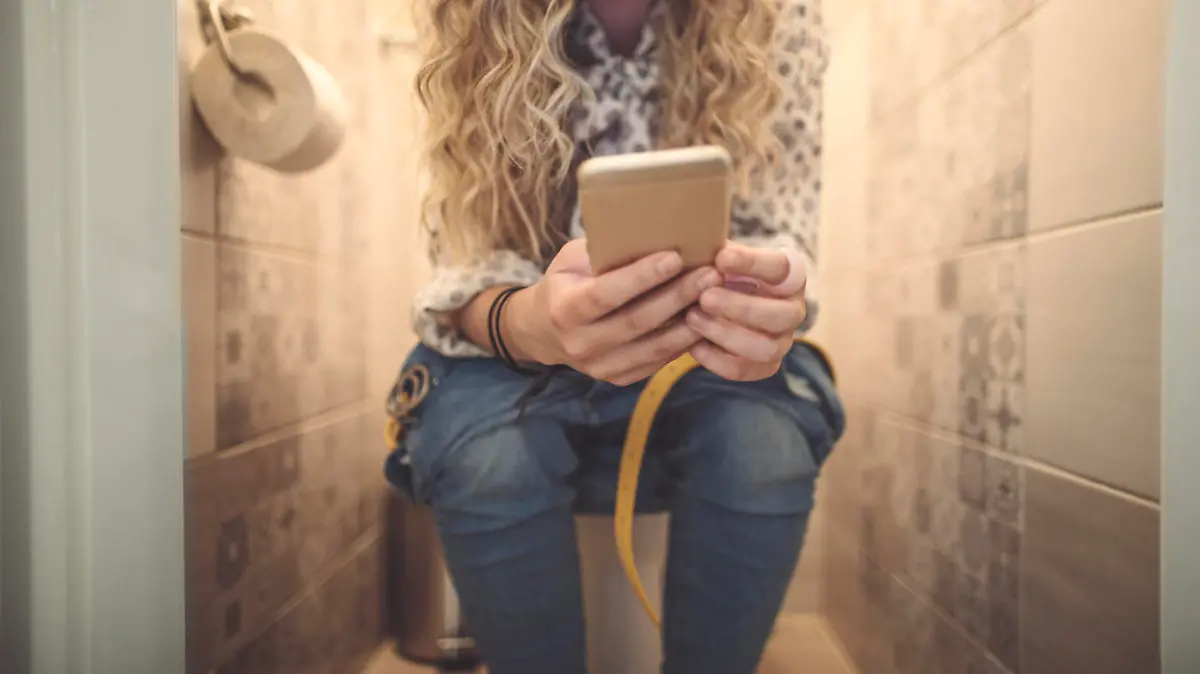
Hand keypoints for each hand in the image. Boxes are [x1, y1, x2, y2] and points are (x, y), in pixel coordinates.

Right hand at [506, 240, 720, 384]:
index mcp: (565, 309)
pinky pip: (659, 361)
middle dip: (677, 296)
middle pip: (637, 321)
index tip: (675, 256)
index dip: (641, 277)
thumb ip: (604, 253)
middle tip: (711, 274)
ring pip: (654, 346)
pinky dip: (685, 341)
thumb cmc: (567, 282)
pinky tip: (707, 320)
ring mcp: (601, 367)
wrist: (546, 330)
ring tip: (717, 296)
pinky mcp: (620, 378)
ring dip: (691, 322)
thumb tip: (653, 234)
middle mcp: (581, 343)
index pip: (606, 294)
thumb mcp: (573, 260)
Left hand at [685, 242, 807, 380]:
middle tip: (705, 297)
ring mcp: (782, 342)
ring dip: (726, 334)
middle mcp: (793, 311)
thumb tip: (695, 244)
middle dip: (740, 307)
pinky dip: (716, 359)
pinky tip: (692, 344)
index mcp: (790, 276)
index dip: (752, 264)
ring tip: (693, 317)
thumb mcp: (723, 256)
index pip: (779, 268)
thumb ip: (718, 253)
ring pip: (765, 348)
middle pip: (781, 316)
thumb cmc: (723, 271)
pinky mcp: (764, 365)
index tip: (721, 258)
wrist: (724, 298)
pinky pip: (744, 369)